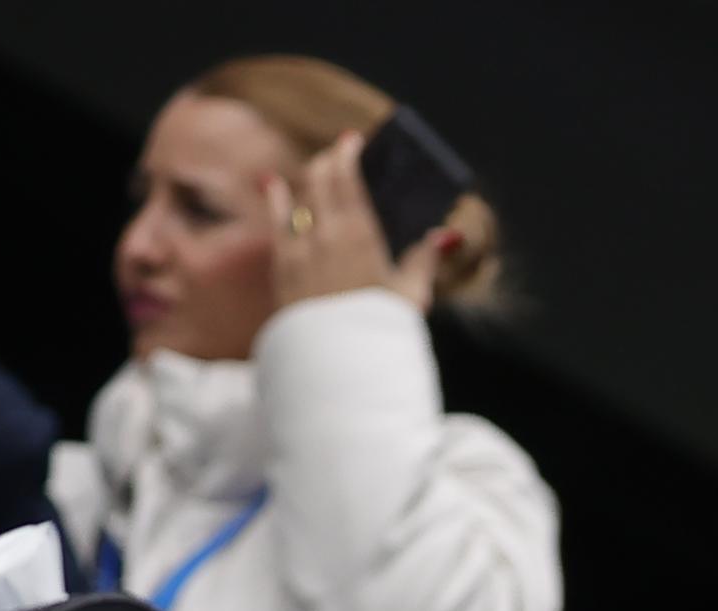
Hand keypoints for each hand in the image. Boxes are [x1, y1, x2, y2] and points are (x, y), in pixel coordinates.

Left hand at [271, 132, 454, 315]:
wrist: (339, 364)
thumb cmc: (381, 331)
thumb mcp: (412, 295)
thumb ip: (425, 260)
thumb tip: (445, 236)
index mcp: (360, 234)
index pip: (347, 176)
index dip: (347, 152)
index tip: (351, 140)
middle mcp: (325, 233)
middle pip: (319, 179)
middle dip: (327, 161)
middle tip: (336, 155)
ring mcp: (300, 249)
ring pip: (296, 196)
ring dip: (306, 179)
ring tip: (314, 171)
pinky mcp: (282, 268)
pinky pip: (275, 222)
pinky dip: (275, 198)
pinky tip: (272, 185)